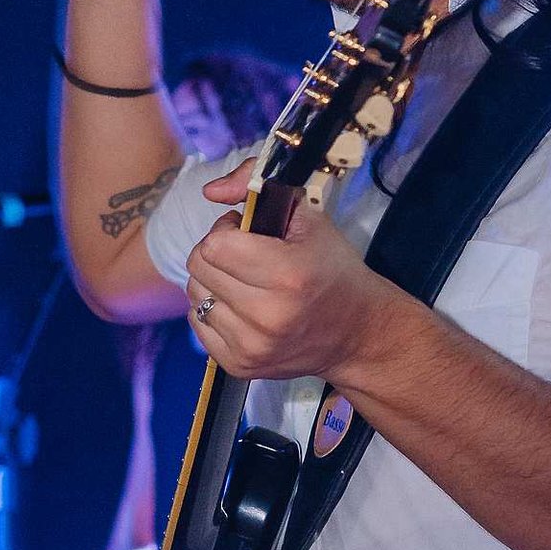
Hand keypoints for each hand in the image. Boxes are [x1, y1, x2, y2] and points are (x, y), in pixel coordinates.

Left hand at [185, 163, 392, 384]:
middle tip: (247, 258)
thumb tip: (209, 190)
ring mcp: (251, 346)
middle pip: (199, 268)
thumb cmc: (332, 271)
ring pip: (194, 296)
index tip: (247, 234)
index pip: (214, 245)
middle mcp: (267, 316)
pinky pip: (198, 324)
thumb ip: (255, 184)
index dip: (227, 231)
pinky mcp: (239, 365)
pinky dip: (214, 311)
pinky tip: (242, 309)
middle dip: (217, 254)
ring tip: (247, 284)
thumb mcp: (308, 217)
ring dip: (214, 283)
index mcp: (287, 274)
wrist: (356, 334)